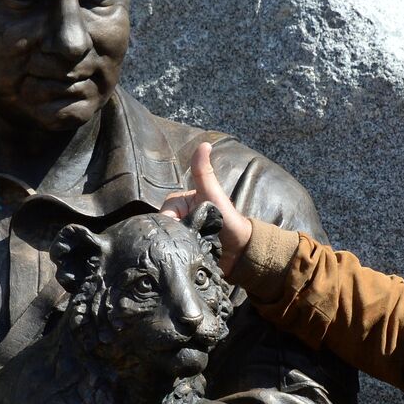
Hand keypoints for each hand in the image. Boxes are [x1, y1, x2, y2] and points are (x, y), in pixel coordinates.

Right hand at [161, 141, 251, 274]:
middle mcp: (174, 218)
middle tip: (190, 241)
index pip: (163, 215)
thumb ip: (204, 172)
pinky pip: (171, 255)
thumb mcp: (213, 194)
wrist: (240, 249)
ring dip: (176, 248)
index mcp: (177, 203)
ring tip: (189, 250)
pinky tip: (183, 259)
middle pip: (162, 229)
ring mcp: (177, 236)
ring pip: (165, 242)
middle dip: (173, 237)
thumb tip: (204, 144)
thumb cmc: (229, 219)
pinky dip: (176, 257)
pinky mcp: (180, 253)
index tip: (185, 229)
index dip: (172, 224)